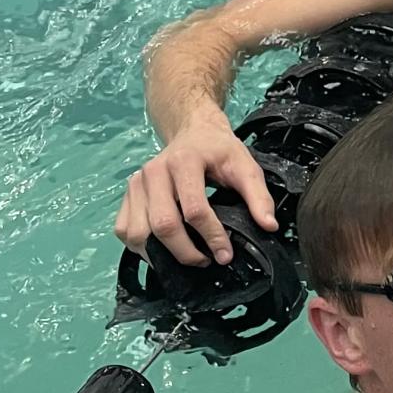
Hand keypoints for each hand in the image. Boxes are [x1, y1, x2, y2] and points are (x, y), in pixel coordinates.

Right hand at [114, 111, 277, 265]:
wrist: (193, 131)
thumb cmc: (218, 150)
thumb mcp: (245, 166)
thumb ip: (258, 196)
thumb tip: (268, 226)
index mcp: (183, 161)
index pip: (194, 209)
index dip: (212, 237)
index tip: (225, 255)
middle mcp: (154, 172)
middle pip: (163, 225)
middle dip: (186, 252)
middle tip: (207, 260)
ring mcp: (136, 183)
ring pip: (138, 232)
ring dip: (161, 254)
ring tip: (188, 257)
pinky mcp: (127, 194)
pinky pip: (124, 229)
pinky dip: (140, 247)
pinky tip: (162, 250)